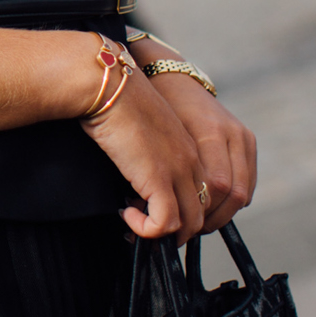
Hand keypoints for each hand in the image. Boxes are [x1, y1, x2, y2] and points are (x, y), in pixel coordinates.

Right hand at [81, 65, 208, 243]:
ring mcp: (178, 169)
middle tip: (148, 227)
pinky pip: (165, 223)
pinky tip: (126, 216)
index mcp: (191, 146)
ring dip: (163, 233)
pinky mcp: (158, 178)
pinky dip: (147, 230)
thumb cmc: (116, 101)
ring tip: (136, 222)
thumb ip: (151, 155)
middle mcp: (192, 160)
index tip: (156, 214)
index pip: (206, 194)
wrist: (109, 84)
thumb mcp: (144, 131)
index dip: (185, 212)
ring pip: (190, 224)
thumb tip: (138, 181)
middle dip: (178, 230)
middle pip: (204, 213)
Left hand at [145, 69, 257, 232]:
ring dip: (224, 213)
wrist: (172, 80)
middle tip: (190, 231)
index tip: (179, 224)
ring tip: (200, 223)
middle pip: (233, 193)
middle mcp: (232, 133)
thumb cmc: (156, 110)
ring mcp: (243, 136)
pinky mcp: (248, 140)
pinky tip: (212, 207)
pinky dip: (232, 200)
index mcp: (210, 131)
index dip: (200, 211)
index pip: (216, 186)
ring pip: (243, 191)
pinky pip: (247, 182)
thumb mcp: (160, 138)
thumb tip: (166, 212)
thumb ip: (171, 170)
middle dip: (213, 218)